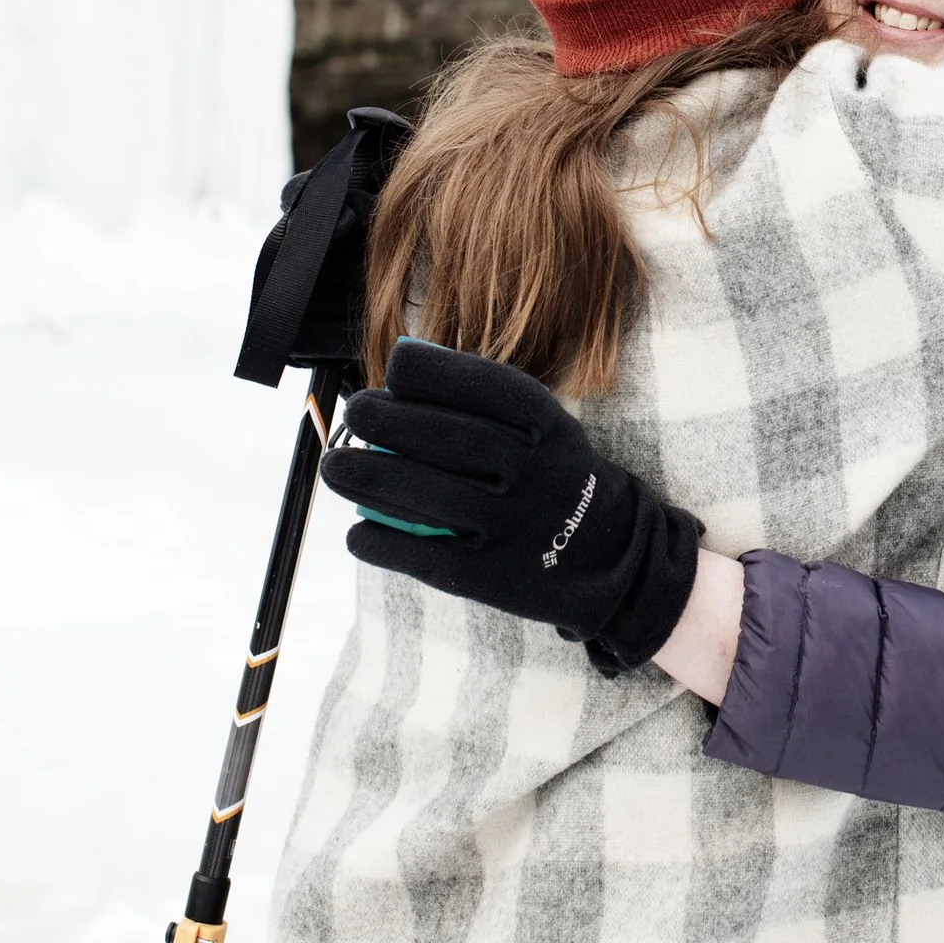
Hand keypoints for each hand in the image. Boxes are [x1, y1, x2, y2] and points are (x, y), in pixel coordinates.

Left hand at [320, 338, 701, 674]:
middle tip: (354, 411)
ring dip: (368, 479)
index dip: (435, 373)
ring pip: (428, 497)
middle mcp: (536, 473)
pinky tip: (357, 532)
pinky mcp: (492, 578)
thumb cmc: (554, 478)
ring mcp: (514, 527)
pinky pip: (424, 557)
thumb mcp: (546, 430)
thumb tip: (403, 365)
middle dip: (389, 420)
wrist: (609, 558)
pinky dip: (382, 543)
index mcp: (550, 428)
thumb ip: (486, 402)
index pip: (488, 388)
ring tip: (334, 468)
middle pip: (450, 439)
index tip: (395, 367)